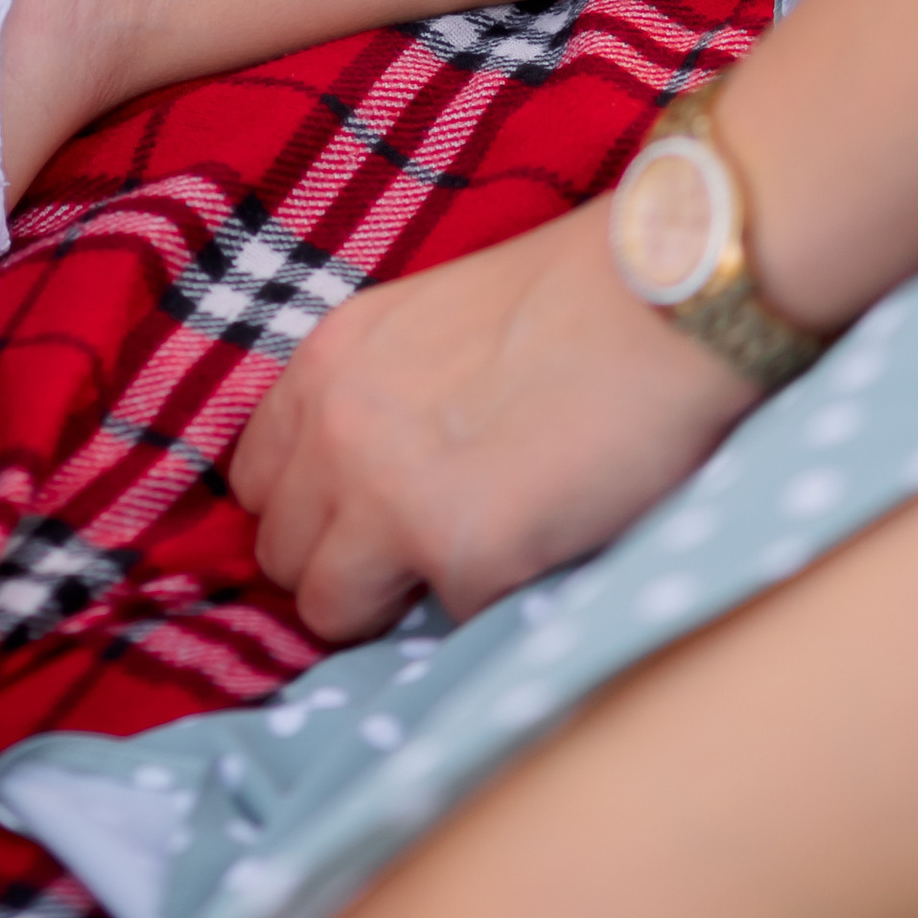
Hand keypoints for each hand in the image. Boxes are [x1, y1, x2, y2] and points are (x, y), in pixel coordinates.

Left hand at [232, 203, 754, 639]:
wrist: (662, 296)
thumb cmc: (567, 301)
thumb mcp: (424, 326)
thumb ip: (373, 397)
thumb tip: (356, 486)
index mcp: (324, 362)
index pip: (255, 479)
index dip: (312, 509)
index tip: (363, 519)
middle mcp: (334, 427)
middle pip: (280, 554)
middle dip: (342, 566)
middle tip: (420, 552)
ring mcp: (387, 494)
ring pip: (329, 610)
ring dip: (391, 603)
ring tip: (466, 559)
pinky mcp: (461, 554)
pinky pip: (443, 621)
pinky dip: (487, 600)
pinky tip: (535, 545)